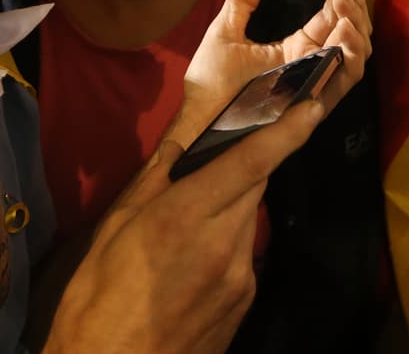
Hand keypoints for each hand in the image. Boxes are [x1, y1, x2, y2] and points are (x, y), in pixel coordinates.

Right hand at [44, 97, 323, 352]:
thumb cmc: (97, 301)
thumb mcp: (110, 233)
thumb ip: (150, 184)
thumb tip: (177, 149)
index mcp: (187, 215)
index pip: (252, 162)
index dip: (287, 131)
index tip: (312, 107)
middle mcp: (226, 241)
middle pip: (255, 185)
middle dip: (244, 168)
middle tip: (217, 168)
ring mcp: (241, 275)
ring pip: (249, 220)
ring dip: (231, 210)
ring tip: (189, 231)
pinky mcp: (246, 301)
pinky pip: (245, 255)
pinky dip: (228, 245)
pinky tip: (194, 266)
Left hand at [181, 0, 371, 122]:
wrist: (198, 120)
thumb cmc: (209, 84)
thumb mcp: (226, 30)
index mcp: (297, 49)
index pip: (330, 18)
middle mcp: (313, 66)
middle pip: (350, 33)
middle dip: (354, 6)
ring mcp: (316, 84)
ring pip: (355, 55)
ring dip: (357, 25)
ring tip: (345, 2)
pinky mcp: (315, 102)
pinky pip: (345, 79)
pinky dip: (351, 55)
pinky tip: (345, 31)